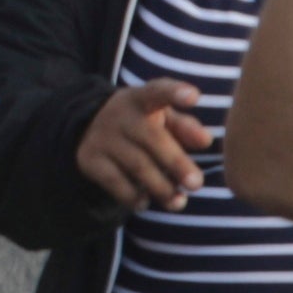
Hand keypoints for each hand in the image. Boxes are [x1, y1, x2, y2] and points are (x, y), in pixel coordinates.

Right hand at [74, 73, 218, 210]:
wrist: (88, 128)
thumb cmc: (142, 124)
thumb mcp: (162, 118)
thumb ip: (186, 127)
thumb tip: (204, 140)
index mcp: (141, 99)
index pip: (158, 91)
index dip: (175, 92)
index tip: (193, 97)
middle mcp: (119, 115)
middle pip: (152, 138)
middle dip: (176, 163)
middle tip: (196, 184)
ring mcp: (102, 137)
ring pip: (137, 165)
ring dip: (162, 188)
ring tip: (178, 202)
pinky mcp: (89, 159)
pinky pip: (116, 183)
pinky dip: (134, 197)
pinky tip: (145, 202)